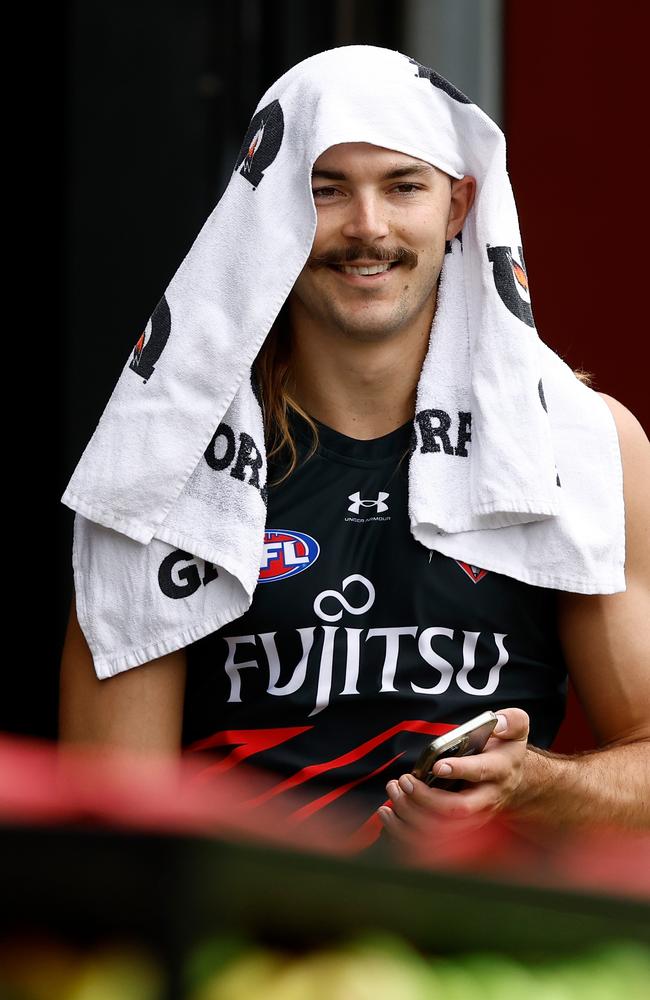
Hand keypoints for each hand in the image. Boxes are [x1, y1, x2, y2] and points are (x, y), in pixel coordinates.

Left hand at [377, 708, 529, 848]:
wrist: (515, 784)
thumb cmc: (506, 751)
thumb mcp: (517, 729)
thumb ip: (512, 720)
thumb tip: (498, 721)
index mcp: (498, 771)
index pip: (480, 773)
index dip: (459, 770)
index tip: (437, 766)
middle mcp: (485, 800)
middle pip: (456, 809)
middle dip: (426, 797)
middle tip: (406, 780)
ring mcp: (471, 818)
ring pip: (440, 829)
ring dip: (411, 812)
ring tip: (395, 789)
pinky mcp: (456, 829)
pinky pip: (428, 840)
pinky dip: (403, 830)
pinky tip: (387, 812)